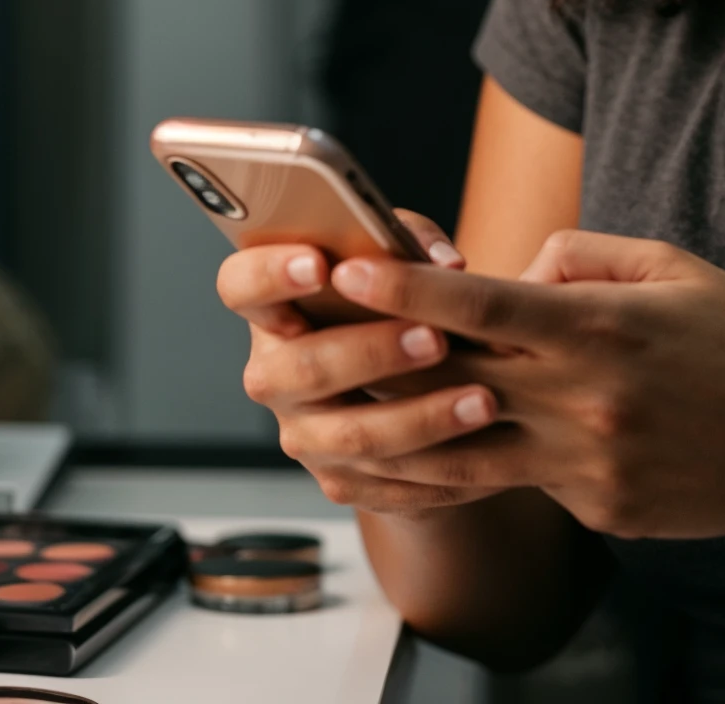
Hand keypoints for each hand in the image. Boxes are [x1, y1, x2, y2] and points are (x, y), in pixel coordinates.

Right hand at [217, 210, 511, 514]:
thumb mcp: (399, 258)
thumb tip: (447, 263)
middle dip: (371, 353)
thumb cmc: (398, 302)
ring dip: (421, 418)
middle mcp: (275, 374)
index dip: (271, 275)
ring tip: (481, 399)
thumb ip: (412, 242)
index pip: (241, 287)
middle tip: (435, 338)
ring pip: (352, 435)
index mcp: (272, 309)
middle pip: (300, 368)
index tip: (321, 265)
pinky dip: (440, 465)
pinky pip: (386, 483)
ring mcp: (304, 434)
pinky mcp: (340, 480)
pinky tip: (483, 444)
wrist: (416, 385)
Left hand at [326, 230, 724, 541]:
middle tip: (315, 335)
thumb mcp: (676, 268)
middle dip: (381, 356)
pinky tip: (444, 453)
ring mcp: (590, 464)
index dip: (408, 288)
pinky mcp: (600, 511)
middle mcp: (586, 399)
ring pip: (466, 452)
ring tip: (340, 420)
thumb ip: (584, 257)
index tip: (350, 267)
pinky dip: (485, 464)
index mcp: (602, 327)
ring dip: (400, 434)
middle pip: (456, 380)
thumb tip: (515, 267)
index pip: (483, 305)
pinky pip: (525, 482)